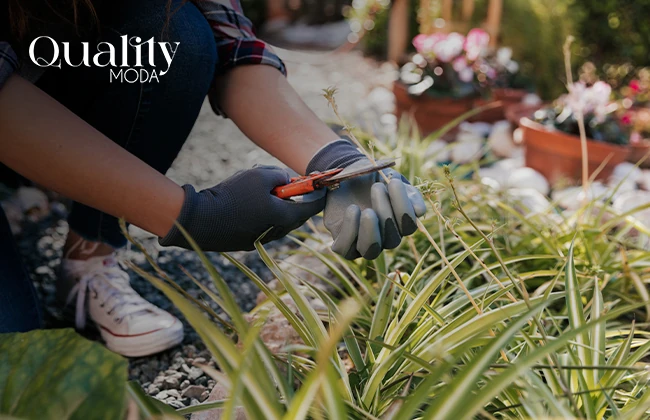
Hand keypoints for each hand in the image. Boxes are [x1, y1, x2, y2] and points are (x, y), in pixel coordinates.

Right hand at [159, 166, 325, 251]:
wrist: (201, 221)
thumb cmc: (233, 196)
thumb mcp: (260, 175)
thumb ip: (280, 175)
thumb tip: (286, 179)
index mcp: (285, 217)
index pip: (313, 208)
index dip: (320, 194)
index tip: (323, 185)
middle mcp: (277, 232)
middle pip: (296, 214)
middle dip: (296, 198)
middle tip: (291, 184)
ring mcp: (262, 239)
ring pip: (279, 219)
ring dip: (277, 204)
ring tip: (260, 188)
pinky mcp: (248, 241)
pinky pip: (264, 224)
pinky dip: (263, 212)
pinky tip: (246, 200)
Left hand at [306, 140, 426, 259]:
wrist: (344, 176)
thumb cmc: (371, 178)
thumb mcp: (391, 178)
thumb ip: (408, 192)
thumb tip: (419, 211)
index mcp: (399, 223)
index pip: (408, 226)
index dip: (404, 207)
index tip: (394, 182)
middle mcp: (383, 238)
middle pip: (392, 240)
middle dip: (386, 213)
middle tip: (377, 187)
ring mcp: (363, 243)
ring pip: (371, 251)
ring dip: (370, 231)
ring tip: (367, 210)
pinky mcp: (343, 244)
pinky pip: (346, 249)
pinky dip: (350, 231)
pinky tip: (352, 209)